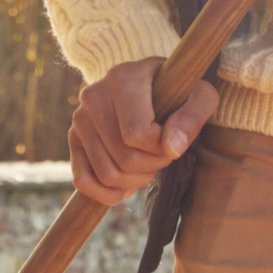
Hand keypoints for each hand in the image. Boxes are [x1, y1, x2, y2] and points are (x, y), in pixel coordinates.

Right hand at [68, 59, 217, 208]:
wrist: (149, 87)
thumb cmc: (178, 91)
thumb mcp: (199, 95)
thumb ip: (192, 118)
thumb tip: (171, 149)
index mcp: (122, 79)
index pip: (138, 135)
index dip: (161, 150)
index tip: (172, 140)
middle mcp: (93, 96)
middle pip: (124, 158)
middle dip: (151, 167)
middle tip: (162, 156)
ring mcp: (80, 119)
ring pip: (107, 173)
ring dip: (134, 181)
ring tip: (148, 167)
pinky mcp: (73, 139)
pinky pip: (83, 181)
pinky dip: (107, 193)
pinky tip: (126, 185)